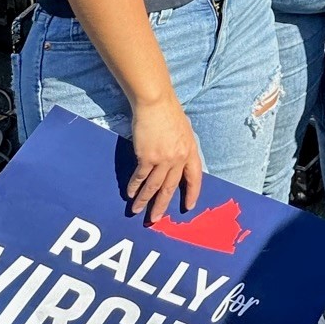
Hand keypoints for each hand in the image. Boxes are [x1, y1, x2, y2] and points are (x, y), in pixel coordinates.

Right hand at [128, 99, 203, 222]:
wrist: (155, 104)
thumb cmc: (169, 113)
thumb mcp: (184, 131)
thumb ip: (182, 148)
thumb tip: (177, 161)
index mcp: (190, 151)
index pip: (194, 178)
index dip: (192, 193)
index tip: (188, 206)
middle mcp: (178, 158)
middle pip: (171, 187)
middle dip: (162, 205)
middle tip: (155, 219)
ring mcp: (162, 159)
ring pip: (154, 186)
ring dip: (145, 200)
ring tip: (138, 211)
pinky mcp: (146, 157)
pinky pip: (140, 177)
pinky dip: (134, 186)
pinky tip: (130, 193)